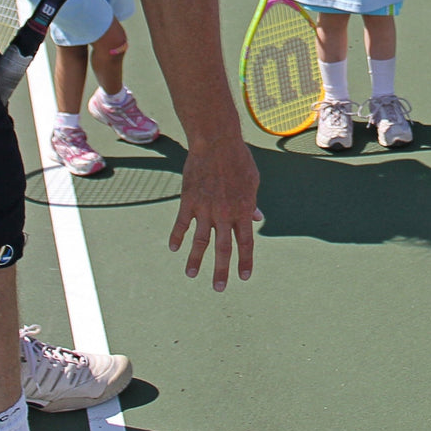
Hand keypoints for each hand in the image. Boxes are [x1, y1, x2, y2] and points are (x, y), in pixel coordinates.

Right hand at [168, 136, 261, 289]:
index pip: (245, 243)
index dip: (245, 261)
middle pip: (223, 248)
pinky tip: (174, 248)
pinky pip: (181, 224)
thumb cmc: (238, 159)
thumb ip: (252, 203)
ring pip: (200, 241)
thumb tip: (256, 220)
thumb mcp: (252, 181)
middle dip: (221, 270)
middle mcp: (224, 214)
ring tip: (192, 275)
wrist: (216, 142)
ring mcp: (205, 209)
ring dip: (196, 260)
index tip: (244, 277)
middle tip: (219, 288)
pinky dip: (177, 237)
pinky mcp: (189, 201)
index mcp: (242, 210)